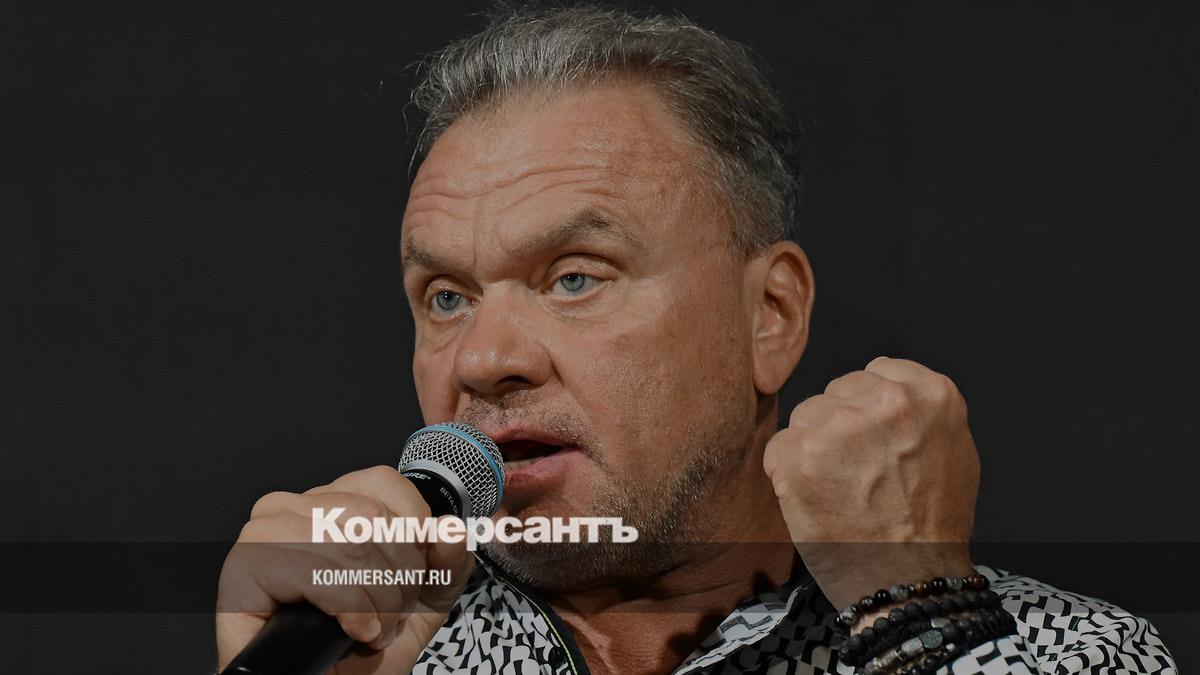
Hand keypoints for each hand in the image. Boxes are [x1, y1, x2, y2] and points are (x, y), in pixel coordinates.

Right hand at [216, 466, 473, 673]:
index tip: (416, 574)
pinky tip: (353, 631)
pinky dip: (349, 607)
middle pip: (370, 515)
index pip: (381, 481)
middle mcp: (292, 510)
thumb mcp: (424, 600)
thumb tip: (452, 529)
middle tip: (391, 615)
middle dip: (398, 578)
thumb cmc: (362, 650)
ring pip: (348, 542)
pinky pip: (315, 571)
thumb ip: (447, 561)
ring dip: (376, 599)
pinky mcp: (244, 569)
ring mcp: (262, 535)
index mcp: (330, 504)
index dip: (412, 531)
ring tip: (373, 629)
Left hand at [762, 357, 979, 611]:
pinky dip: (787, 472)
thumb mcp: (953, 449)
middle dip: (841, 426)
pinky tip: (815, 498)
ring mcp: (842, 426)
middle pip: (838, 392)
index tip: (875, 441)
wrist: (908, 579)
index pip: (878, 372)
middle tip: (858, 473)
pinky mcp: (801, 453)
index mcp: (930, 393)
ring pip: (807, 416)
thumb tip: (887, 389)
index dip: (870, 408)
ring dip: (813, 447)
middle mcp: (887, 401)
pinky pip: (779, 446)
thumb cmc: (931, 525)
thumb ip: (920, 411)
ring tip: (840, 488)